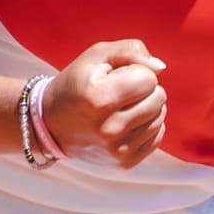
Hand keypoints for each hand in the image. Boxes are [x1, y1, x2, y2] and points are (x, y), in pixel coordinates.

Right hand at [40, 40, 167, 167]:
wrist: (52, 123)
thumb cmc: (78, 84)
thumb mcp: (96, 56)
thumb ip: (131, 50)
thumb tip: (161, 67)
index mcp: (99, 99)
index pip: (149, 78)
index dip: (136, 72)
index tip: (116, 78)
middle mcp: (109, 129)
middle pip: (158, 98)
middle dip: (144, 89)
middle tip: (120, 92)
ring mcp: (117, 150)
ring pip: (160, 117)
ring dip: (147, 107)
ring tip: (121, 107)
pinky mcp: (124, 162)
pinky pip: (157, 136)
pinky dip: (147, 125)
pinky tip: (126, 122)